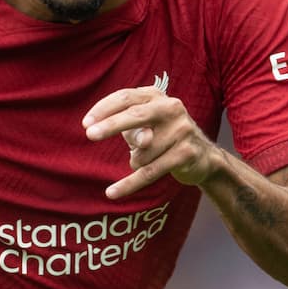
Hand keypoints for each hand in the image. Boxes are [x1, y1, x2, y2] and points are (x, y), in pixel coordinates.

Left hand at [83, 84, 221, 198]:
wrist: (202, 156)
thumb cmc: (162, 137)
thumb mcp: (143, 127)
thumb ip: (132, 130)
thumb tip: (141, 142)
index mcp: (156, 96)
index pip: (126, 97)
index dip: (104, 109)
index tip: (86, 124)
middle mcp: (171, 108)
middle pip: (136, 115)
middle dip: (111, 125)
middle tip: (90, 134)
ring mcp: (182, 129)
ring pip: (142, 152)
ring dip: (135, 161)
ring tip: (144, 160)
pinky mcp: (187, 153)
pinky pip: (151, 172)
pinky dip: (129, 184)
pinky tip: (111, 192)